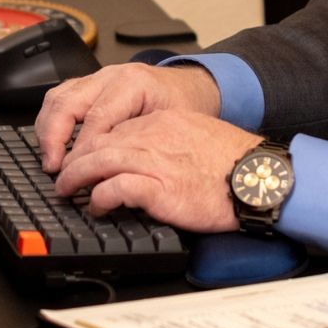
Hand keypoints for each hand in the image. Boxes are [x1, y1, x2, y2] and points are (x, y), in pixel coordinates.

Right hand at [36, 62, 220, 172]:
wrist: (192, 85)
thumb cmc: (185, 104)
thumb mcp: (173, 123)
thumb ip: (143, 141)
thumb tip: (115, 169)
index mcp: (135, 83)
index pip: (98, 117)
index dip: (83, 148)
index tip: (76, 172)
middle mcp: (113, 75)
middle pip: (69, 103)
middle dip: (55, 139)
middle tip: (55, 168)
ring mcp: (99, 76)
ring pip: (58, 98)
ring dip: (47, 129)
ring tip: (50, 158)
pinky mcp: (91, 83)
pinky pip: (61, 96)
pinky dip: (51, 119)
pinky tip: (52, 142)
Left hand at [52, 110, 260, 232]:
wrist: (259, 177)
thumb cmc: (238, 164)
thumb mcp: (203, 138)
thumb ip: (176, 141)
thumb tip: (158, 157)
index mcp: (169, 121)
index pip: (119, 127)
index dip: (98, 144)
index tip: (90, 157)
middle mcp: (158, 135)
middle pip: (101, 141)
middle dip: (78, 159)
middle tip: (68, 175)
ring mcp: (156, 160)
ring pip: (99, 162)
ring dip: (78, 178)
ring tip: (69, 190)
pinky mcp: (158, 188)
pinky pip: (114, 189)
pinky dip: (99, 198)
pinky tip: (97, 207)